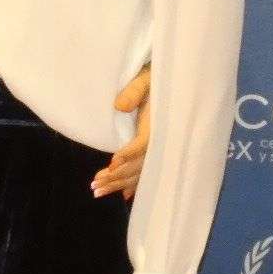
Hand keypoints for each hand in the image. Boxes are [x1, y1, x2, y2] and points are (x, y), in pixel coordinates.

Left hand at [92, 65, 150, 199]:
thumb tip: (118, 107)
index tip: (112, 164)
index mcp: (159, 125)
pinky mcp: (158, 151)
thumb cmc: (158, 79)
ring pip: (141, 172)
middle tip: (94, 186)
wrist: (178, 83)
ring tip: (98, 191)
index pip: (143, 144)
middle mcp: (162, 141)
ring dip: (120, 183)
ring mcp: (161, 148)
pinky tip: (124, 195)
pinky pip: (148, 171)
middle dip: (117, 177)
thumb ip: (134, 90)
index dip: (128, 154)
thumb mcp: (146, 78)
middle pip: (139, 164)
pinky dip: (136, 184)